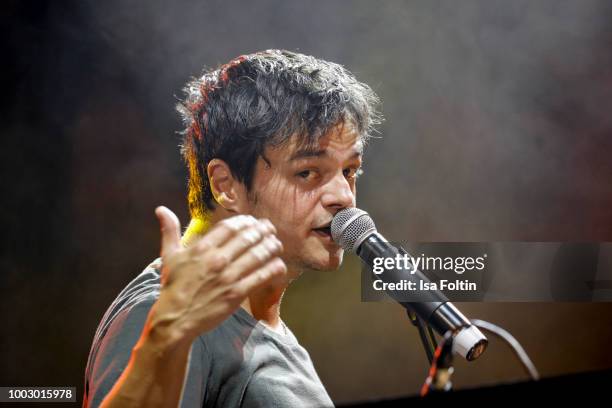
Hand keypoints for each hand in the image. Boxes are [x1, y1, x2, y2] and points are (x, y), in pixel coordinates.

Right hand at [149, 206, 286, 342]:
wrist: (175, 319)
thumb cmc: (172, 287)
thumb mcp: (169, 256)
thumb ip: (169, 231)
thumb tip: (160, 209)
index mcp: (202, 248)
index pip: (230, 227)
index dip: (245, 221)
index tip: (253, 221)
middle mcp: (217, 260)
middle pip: (247, 238)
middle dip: (262, 230)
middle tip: (270, 228)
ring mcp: (228, 277)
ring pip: (257, 255)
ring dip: (271, 246)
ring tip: (277, 243)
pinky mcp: (236, 294)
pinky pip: (261, 277)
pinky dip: (273, 268)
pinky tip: (279, 264)